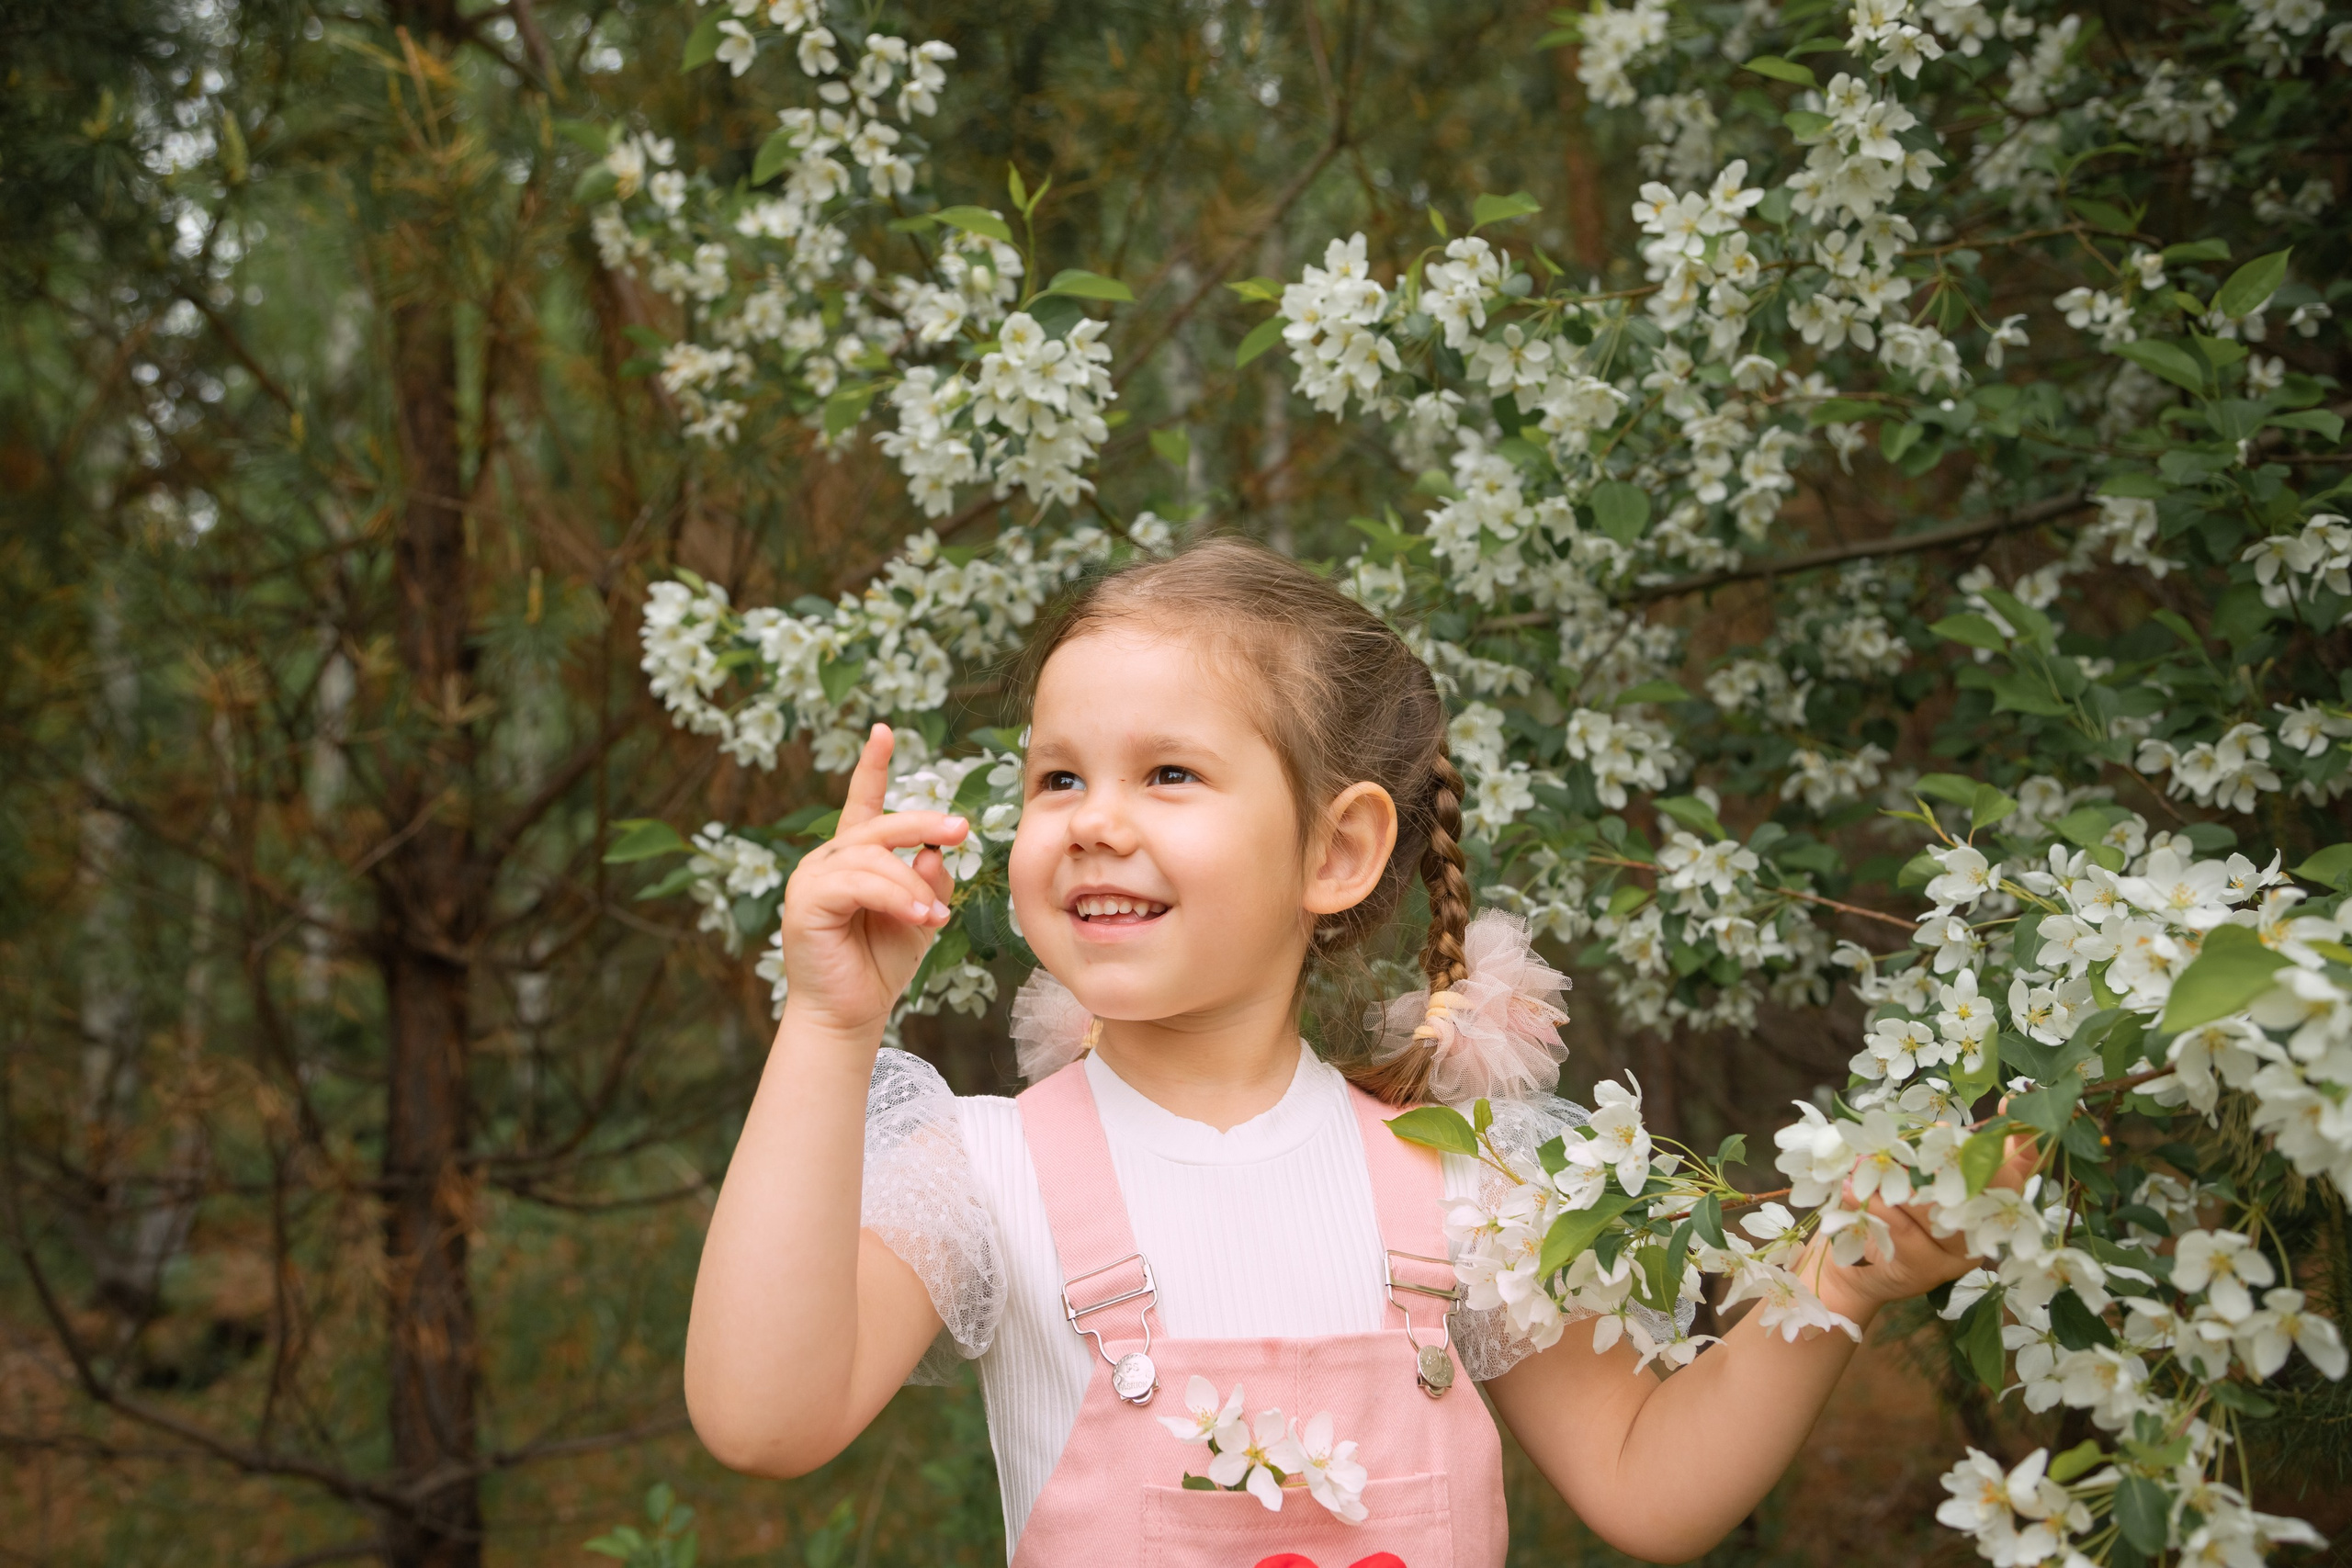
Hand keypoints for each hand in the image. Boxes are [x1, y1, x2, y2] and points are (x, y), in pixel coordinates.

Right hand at [777, 724, 969, 1036]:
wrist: (851, 1014)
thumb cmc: (881, 965)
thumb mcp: (921, 916)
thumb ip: (929, 880)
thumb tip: (933, 849)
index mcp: (854, 859)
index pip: (863, 803)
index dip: (872, 766)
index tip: (883, 731)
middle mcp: (829, 860)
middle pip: (878, 826)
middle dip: (922, 824)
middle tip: (961, 830)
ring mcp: (812, 878)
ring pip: (872, 857)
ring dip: (912, 884)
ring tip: (936, 915)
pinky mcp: (807, 902)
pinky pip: (859, 884)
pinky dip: (895, 897)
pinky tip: (921, 917)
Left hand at [1810, 1128, 2038, 1322]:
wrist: (1859, 1265)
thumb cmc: (1892, 1210)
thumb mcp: (1909, 1174)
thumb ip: (1928, 1150)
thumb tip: (1944, 1122)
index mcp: (1989, 1202)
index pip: (2016, 1169)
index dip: (2020, 1138)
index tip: (2011, 1102)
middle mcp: (1983, 1228)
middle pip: (1982, 1190)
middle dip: (1953, 1157)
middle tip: (1930, 1134)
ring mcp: (1959, 1252)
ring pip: (1940, 1211)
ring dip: (1902, 1183)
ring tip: (1868, 1162)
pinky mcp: (1929, 1269)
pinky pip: (1907, 1232)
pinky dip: (1878, 1206)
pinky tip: (1851, 1190)